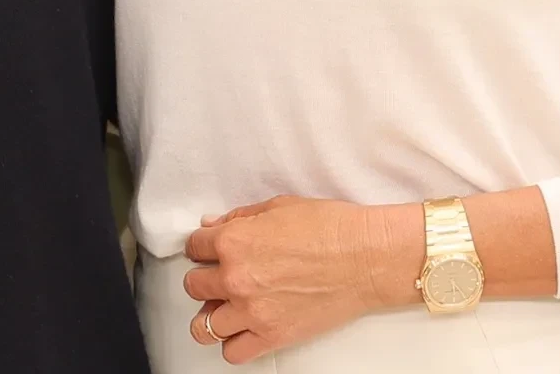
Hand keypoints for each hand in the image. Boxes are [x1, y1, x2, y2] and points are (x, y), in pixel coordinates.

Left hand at [183, 195, 418, 364]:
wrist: (366, 257)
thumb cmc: (330, 228)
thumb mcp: (277, 207)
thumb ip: (238, 218)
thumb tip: (213, 226)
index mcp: (232, 241)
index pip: (193, 247)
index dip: (201, 247)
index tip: (208, 251)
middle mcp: (235, 278)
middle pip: (193, 285)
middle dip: (204, 279)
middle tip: (219, 277)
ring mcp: (252, 311)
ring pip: (204, 325)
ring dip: (211, 315)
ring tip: (224, 308)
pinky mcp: (273, 336)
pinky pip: (233, 352)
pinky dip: (233, 345)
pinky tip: (242, 331)